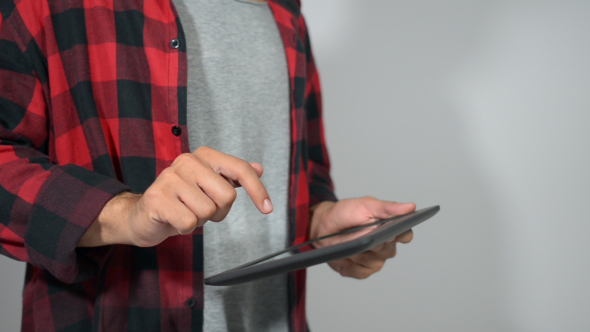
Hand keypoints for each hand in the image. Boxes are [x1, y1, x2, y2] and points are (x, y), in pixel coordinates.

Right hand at [79, 147, 272, 246]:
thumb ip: (232, 176)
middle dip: (219, 212)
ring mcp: (170, 178)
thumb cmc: (180, 201)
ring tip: (185, 212)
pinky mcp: (157, 198)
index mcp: (203, 156)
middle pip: (227, 196)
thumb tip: (259, 168)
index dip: (257, 191)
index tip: (267, 208)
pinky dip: (185, 228)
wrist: (142, 215)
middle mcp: (187, 161)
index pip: (240, 169)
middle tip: (201, 210)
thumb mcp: (209, 187)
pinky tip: (174, 220)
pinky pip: (190, 223)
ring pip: (208, 212)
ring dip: (200, 220)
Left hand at [309, 197, 414, 278]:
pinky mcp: (362, 271)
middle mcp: (386, 247)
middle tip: (360, 234)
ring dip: (358, 252)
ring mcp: (375, 260)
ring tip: (347, 242)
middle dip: (373, 243)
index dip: (401, 235)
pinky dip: (349, 263)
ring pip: (372, 262)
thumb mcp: (365, 205)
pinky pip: (360, 272)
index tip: (390, 233)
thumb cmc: (345, 213)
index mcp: (391, 228)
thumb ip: (387, 208)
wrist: (323, 226)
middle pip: (387, 251)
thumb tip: (410, 207)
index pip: (405, 235)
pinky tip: (343, 255)